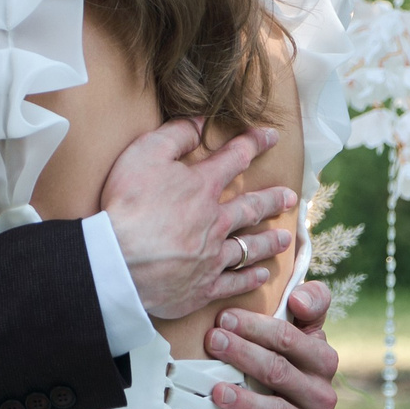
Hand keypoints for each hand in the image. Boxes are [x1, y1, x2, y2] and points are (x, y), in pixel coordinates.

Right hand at [100, 120, 296, 319]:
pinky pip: (234, 282)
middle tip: (290, 198)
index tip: (271, 137)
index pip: (235, 159)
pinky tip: (261, 275)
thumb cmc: (128, 205)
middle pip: (251, 208)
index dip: (254, 144)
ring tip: (284, 239)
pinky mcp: (203, 287)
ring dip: (268, 242)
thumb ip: (175, 135)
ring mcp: (212, 257)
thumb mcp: (145, 154)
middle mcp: (216, 221)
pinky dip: (250, 279)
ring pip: (250, 247)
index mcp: (203, 187)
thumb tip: (198, 122)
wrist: (119, 261)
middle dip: (272, 200)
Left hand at [202, 282, 338, 408]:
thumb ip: (310, 305)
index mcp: (323, 359)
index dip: (256, 327)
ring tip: (216, 390)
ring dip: (246, 400)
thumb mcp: (306, 334)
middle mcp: (322, 393)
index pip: (291, 339)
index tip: (224, 318)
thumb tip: (299, 297)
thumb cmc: (294, 367)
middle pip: (279, 371)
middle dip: (243, 354)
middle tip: (213, 341)